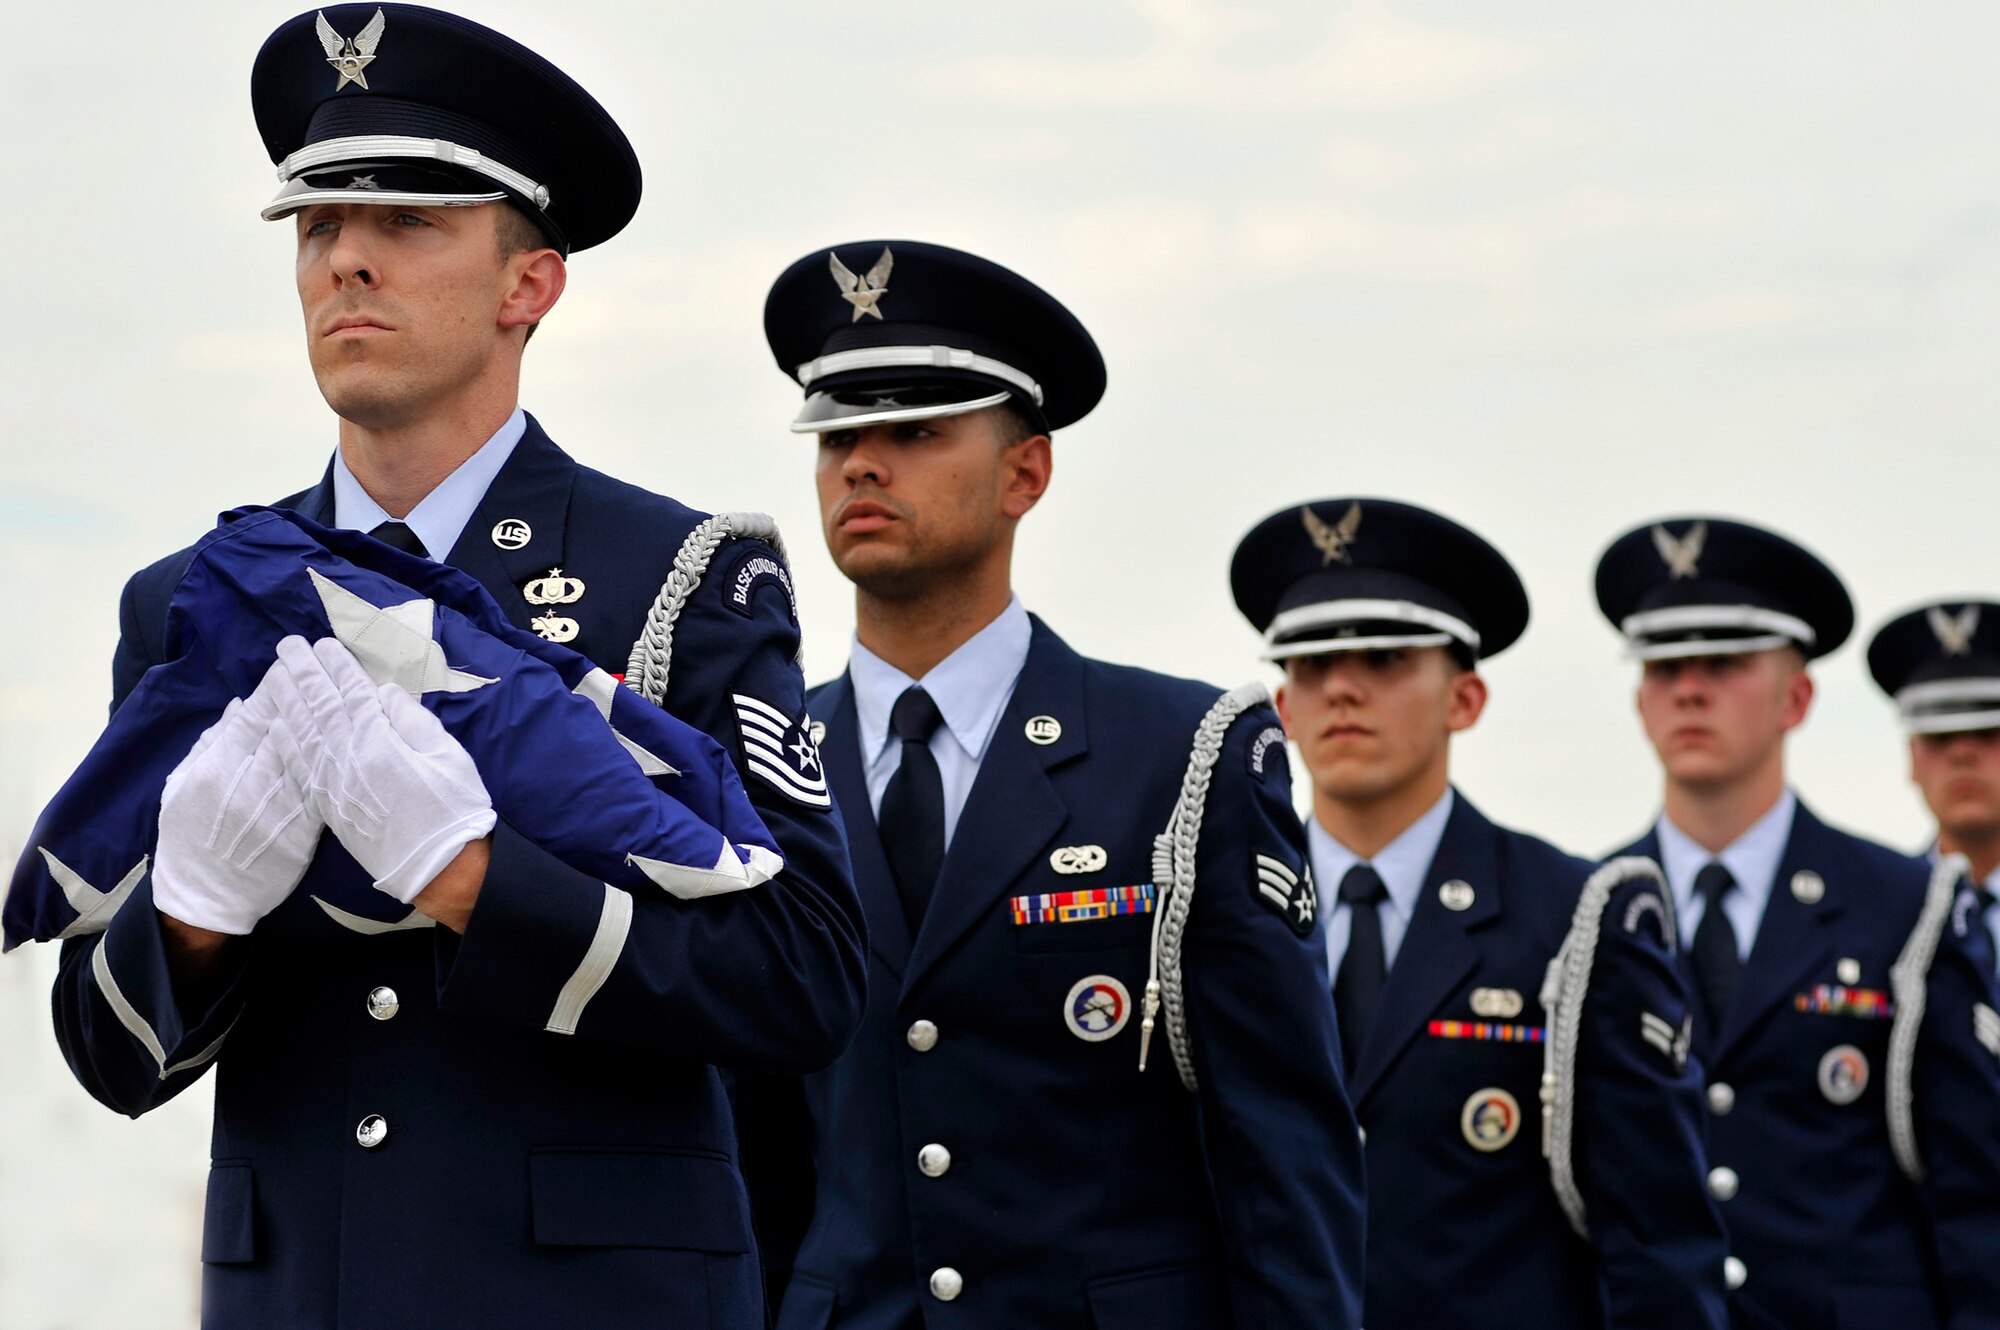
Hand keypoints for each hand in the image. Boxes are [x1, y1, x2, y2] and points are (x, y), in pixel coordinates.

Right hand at [153, 681, 323, 935]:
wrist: (204, 898)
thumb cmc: (187, 838)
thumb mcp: (179, 788)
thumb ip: (208, 745)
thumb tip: (239, 706)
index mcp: (216, 770)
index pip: (252, 718)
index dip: (274, 689)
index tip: (289, 667)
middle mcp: (249, 785)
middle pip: (286, 731)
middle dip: (306, 697)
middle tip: (324, 669)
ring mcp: (279, 809)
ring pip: (310, 756)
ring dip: (328, 725)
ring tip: (343, 696)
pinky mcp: (302, 832)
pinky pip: (324, 791)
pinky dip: (338, 766)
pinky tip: (351, 745)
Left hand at [267, 635, 496, 904]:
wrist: (439, 869)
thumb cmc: (454, 808)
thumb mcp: (448, 755)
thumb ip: (413, 721)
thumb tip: (383, 694)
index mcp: (381, 742)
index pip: (351, 694)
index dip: (337, 667)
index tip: (323, 644)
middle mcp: (348, 759)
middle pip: (319, 707)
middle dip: (303, 674)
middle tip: (288, 647)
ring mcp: (333, 784)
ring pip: (302, 733)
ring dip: (286, 701)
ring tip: (276, 674)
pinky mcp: (328, 807)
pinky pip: (297, 766)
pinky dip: (284, 742)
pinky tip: (274, 725)